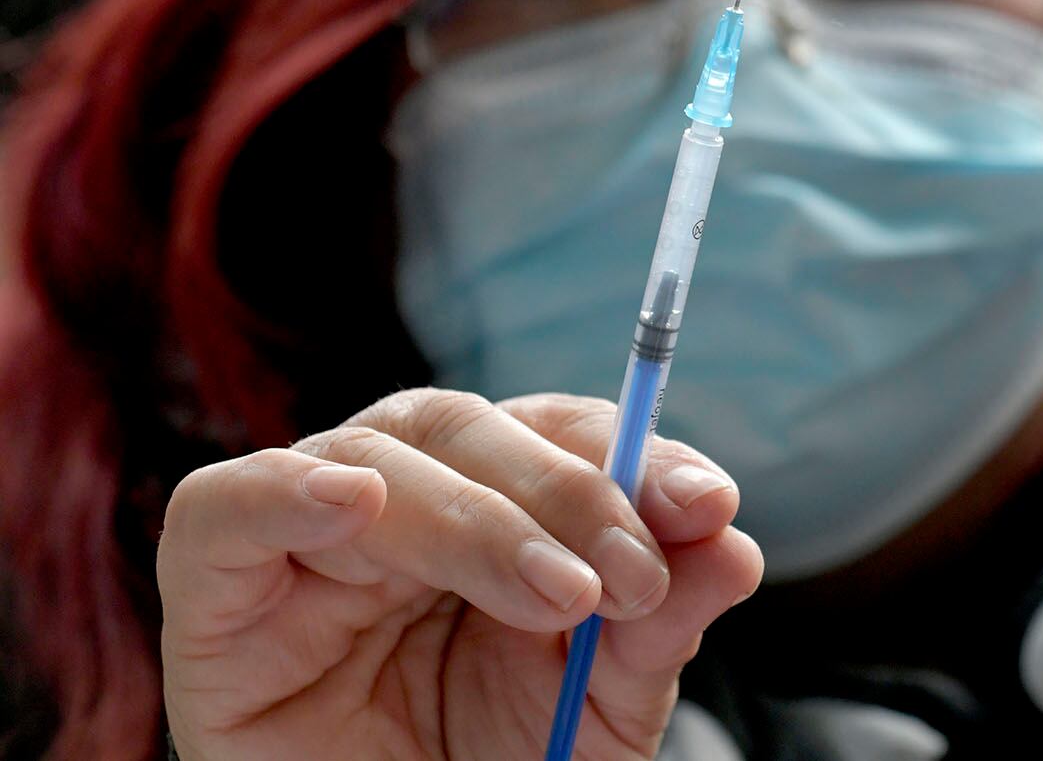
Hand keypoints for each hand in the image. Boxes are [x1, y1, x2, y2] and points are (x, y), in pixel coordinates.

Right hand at [157, 389, 761, 760]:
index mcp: (494, 507)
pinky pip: (224, 509)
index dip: (632, 453)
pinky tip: (349, 500)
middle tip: (632, 573)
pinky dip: (284, 491)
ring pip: (379, 455)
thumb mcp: (600, 705)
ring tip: (560, 595)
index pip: (559, 433)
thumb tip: (734, 545)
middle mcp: (404, 500)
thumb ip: (659, 623)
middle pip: (472, 427)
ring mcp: (309, 538)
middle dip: (569, 490)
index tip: (705, 504)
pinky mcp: (218, 592)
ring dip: (478, 516)